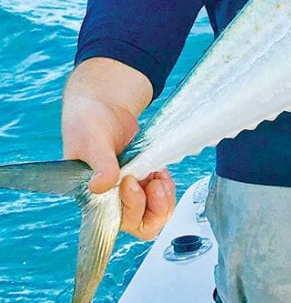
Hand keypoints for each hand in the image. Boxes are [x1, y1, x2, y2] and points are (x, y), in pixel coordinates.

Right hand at [62, 58, 175, 239]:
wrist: (103, 104)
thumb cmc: (87, 123)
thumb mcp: (91, 141)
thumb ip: (100, 164)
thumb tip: (100, 186)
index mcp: (93, 198)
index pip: (114, 223)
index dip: (129, 210)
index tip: (130, 183)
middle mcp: (113, 199)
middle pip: (140, 223)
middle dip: (152, 207)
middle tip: (153, 182)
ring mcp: (131, 189)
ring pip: (154, 212)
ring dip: (162, 198)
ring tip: (159, 176)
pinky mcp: (144, 177)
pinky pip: (161, 194)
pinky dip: (166, 186)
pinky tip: (161, 171)